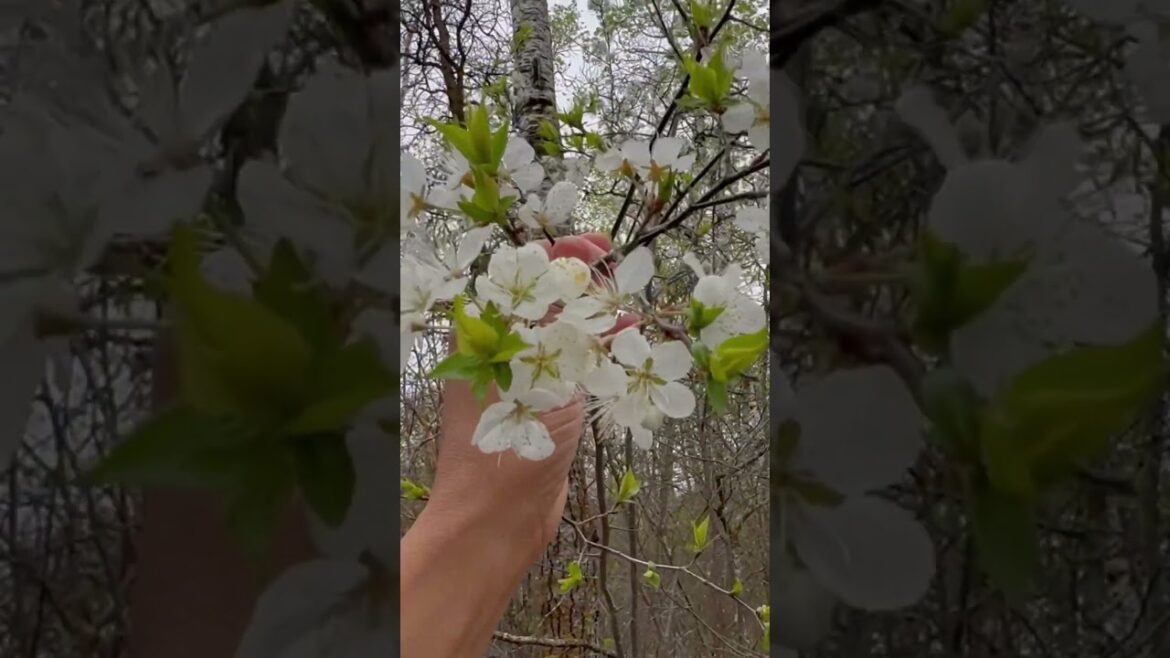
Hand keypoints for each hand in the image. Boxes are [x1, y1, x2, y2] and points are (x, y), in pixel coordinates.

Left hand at [401, 232, 639, 657]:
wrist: (496, 520)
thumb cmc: (503, 445)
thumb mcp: (536, 376)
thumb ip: (560, 328)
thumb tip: (586, 279)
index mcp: (483, 335)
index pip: (522, 276)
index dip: (559, 254)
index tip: (597, 249)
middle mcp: (502, 354)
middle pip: (546, 302)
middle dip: (585, 286)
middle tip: (619, 281)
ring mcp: (525, 382)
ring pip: (565, 336)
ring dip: (597, 321)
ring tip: (629, 314)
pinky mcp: (546, 409)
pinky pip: (575, 370)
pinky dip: (601, 356)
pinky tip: (628, 346)